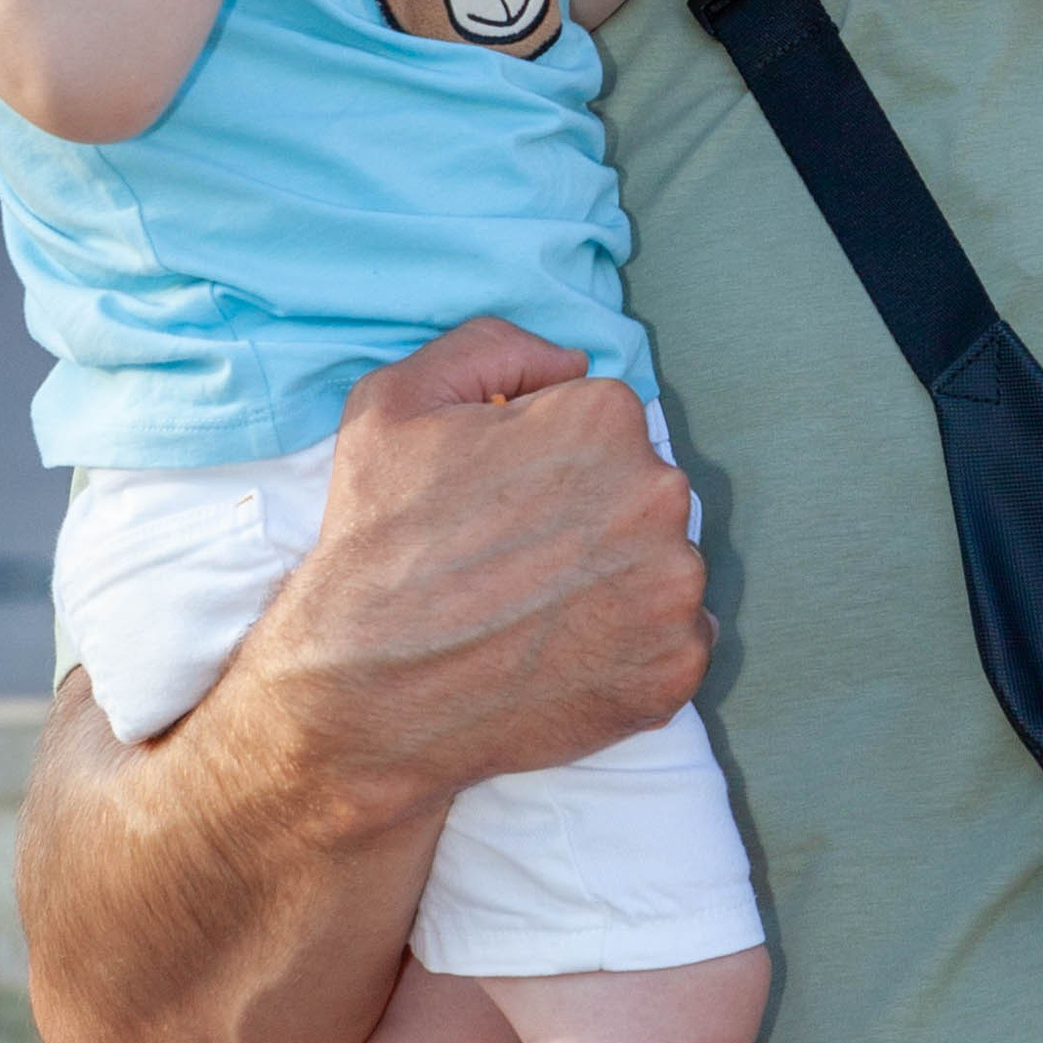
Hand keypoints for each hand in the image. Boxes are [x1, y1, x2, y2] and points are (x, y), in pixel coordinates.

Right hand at [288, 322, 713, 788]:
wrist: (365, 695)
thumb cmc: (376, 546)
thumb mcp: (395, 401)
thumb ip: (492, 347)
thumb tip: (569, 359)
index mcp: (604, 421)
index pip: (606, 425)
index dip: (550, 463)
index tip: (505, 504)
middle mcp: (658, 496)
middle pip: (643, 494)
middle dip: (593, 519)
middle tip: (518, 563)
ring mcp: (674, 588)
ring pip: (663, 567)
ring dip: (617, 583)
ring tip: (537, 612)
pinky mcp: (676, 668)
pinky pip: (675, 641)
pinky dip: (632, 649)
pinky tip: (566, 654)